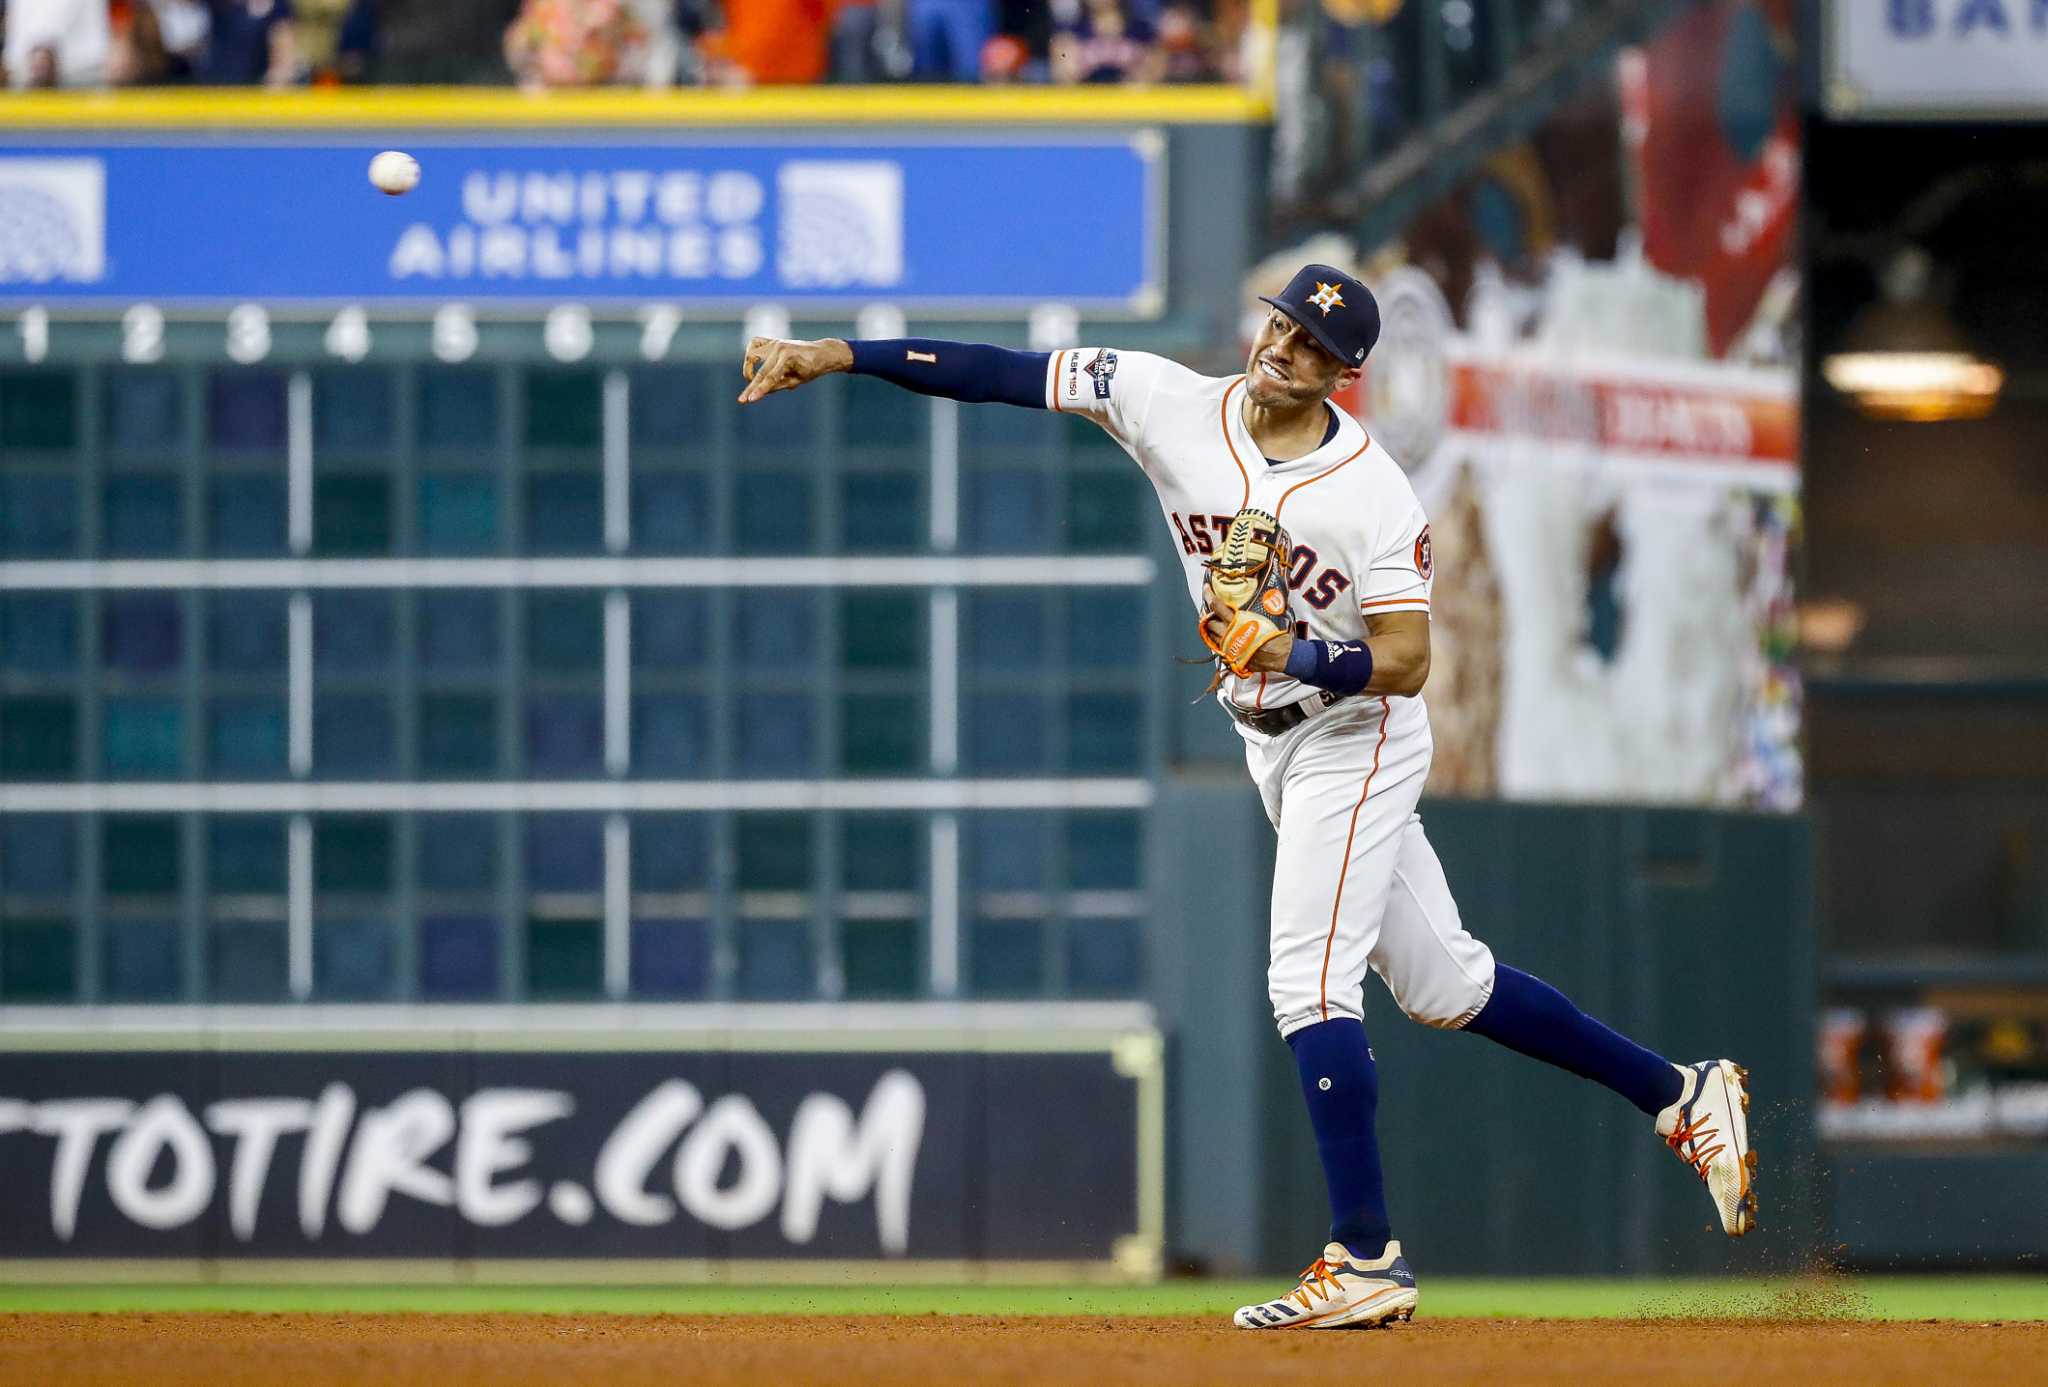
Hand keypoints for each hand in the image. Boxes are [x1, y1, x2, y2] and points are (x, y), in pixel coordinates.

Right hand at [738, 337, 853, 403]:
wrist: (820, 353)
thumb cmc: (811, 369)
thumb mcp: (797, 381)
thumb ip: (778, 385)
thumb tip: (759, 391)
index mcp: (788, 358)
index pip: (771, 378)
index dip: (759, 390)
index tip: (749, 400)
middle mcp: (779, 348)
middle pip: (761, 371)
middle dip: (751, 387)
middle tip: (742, 400)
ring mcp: (775, 342)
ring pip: (752, 355)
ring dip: (749, 369)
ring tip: (753, 380)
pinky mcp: (772, 340)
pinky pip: (755, 343)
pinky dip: (750, 352)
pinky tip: (752, 363)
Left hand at [1202, 589, 1292, 673]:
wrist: (1281, 656)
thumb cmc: (1276, 637)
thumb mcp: (1267, 616)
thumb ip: (1257, 607)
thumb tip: (1262, 595)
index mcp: (1237, 622)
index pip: (1217, 606)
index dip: (1209, 596)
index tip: (1206, 589)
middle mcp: (1230, 635)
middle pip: (1209, 623)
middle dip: (1208, 615)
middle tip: (1212, 610)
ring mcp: (1229, 648)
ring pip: (1211, 636)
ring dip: (1212, 629)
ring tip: (1216, 623)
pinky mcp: (1231, 658)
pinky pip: (1219, 648)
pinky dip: (1218, 642)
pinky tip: (1224, 638)